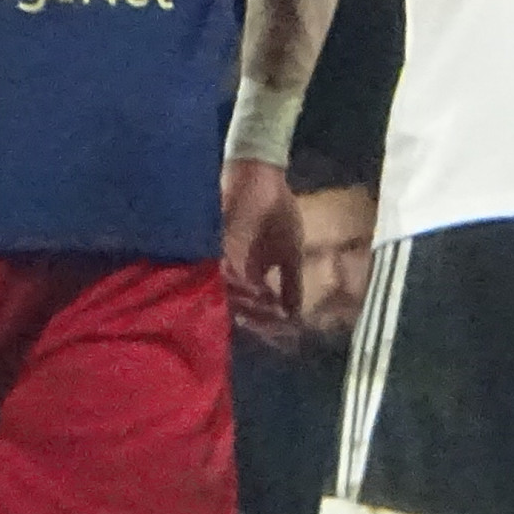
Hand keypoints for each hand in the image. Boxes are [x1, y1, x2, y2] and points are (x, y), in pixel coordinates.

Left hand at [220, 158, 302, 331]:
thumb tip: (295, 316)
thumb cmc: (276, 213)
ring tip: (273, 312)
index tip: (289, 335)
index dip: (272, 325)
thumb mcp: (290, 253)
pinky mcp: (218, 249)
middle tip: (280, 330)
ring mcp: (225, 263)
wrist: (261, 178)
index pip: (258, 310)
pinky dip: (245, 285)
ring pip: (233, 296)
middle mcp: (235, 275)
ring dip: (254, 307)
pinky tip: (261, 292)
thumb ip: (291, 285)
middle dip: (263, 321)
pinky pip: (228, 275)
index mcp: (252, 277)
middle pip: (243, 308)